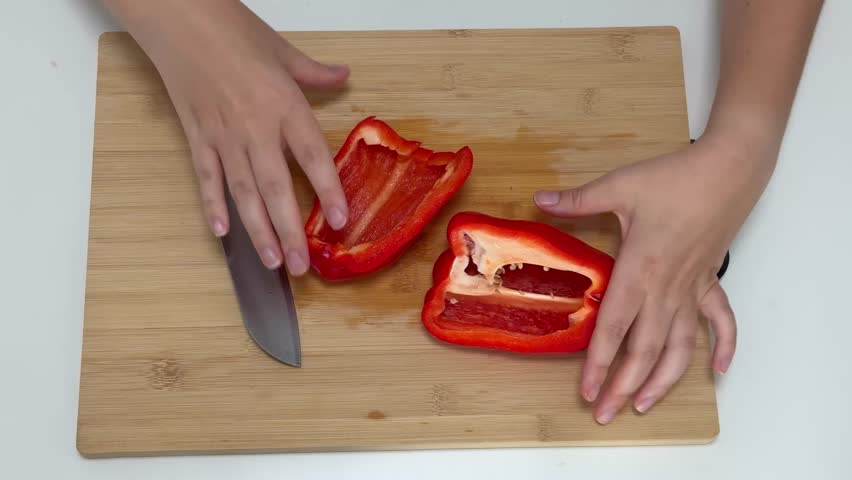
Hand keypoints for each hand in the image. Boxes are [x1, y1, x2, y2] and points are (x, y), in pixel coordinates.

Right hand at [113, 0, 349, 274]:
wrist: (180, 16)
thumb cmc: (233, 29)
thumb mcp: (283, 50)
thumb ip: (316, 74)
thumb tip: (344, 77)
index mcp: (283, 105)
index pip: (312, 157)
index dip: (328, 191)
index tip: (341, 222)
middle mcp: (255, 126)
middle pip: (276, 187)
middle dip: (290, 230)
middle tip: (301, 266)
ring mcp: (222, 134)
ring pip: (242, 191)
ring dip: (257, 230)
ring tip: (272, 262)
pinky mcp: (196, 135)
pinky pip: (206, 177)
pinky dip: (212, 205)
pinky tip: (223, 233)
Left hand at [535, 131, 776, 423]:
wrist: (728, 168)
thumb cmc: (675, 178)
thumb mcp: (619, 186)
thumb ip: (578, 200)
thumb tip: (541, 200)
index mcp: (639, 271)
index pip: (614, 329)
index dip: (599, 364)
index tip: (587, 391)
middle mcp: (666, 290)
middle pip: (645, 351)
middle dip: (623, 386)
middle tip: (606, 414)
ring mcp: (692, 288)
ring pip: (680, 347)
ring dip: (663, 380)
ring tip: (644, 404)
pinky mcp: (710, 280)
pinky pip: (721, 320)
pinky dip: (724, 346)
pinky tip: (719, 370)